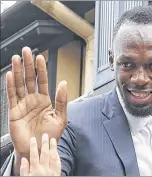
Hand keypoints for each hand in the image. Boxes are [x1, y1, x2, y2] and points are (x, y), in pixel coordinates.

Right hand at [6, 47, 66, 173]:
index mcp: (44, 100)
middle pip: (29, 79)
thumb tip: (63, 83)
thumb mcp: (60, 117)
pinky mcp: (14, 111)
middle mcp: (33, 100)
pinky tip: (9, 74)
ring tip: (16, 58)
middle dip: (28, 65)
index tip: (40, 57)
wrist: (39, 148)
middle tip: (26, 51)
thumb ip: (62, 100)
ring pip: (19, 84)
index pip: (42, 81)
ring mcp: (23, 104)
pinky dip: (10, 85)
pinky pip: (11, 96)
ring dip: (17, 71)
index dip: (41, 69)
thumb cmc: (50, 135)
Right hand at [20, 134, 60, 175]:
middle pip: (45, 154)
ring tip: (53, 139)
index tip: (33, 138)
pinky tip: (57, 151)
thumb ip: (25, 170)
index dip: (33, 146)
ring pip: (53, 156)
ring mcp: (52, 171)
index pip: (34, 155)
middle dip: (45, 144)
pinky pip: (58, 163)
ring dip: (53, 147)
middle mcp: (44, 169)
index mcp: (35, 170)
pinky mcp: (58, 174)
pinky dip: (58, 156)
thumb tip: (24, 159)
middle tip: (45, 135)